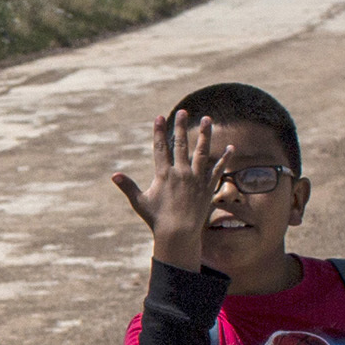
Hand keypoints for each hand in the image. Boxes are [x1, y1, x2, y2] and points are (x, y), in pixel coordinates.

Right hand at [109, 110, 223, 266]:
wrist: (178, 233)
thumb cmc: (157, 219)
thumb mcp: (140, 202)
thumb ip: (128, 186)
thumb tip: (113, 175)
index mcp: (163, 174)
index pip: (160, 148)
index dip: (159, 132)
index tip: (160, 117)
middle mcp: (181, 173)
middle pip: (181, 145)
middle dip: (181, 126)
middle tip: (183, 111)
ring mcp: (196, 179)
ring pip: (202, 152)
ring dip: (204, 134)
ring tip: (207, 119)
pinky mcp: (208, 187)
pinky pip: (218, 169)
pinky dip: (224, 159)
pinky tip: (230, 147)